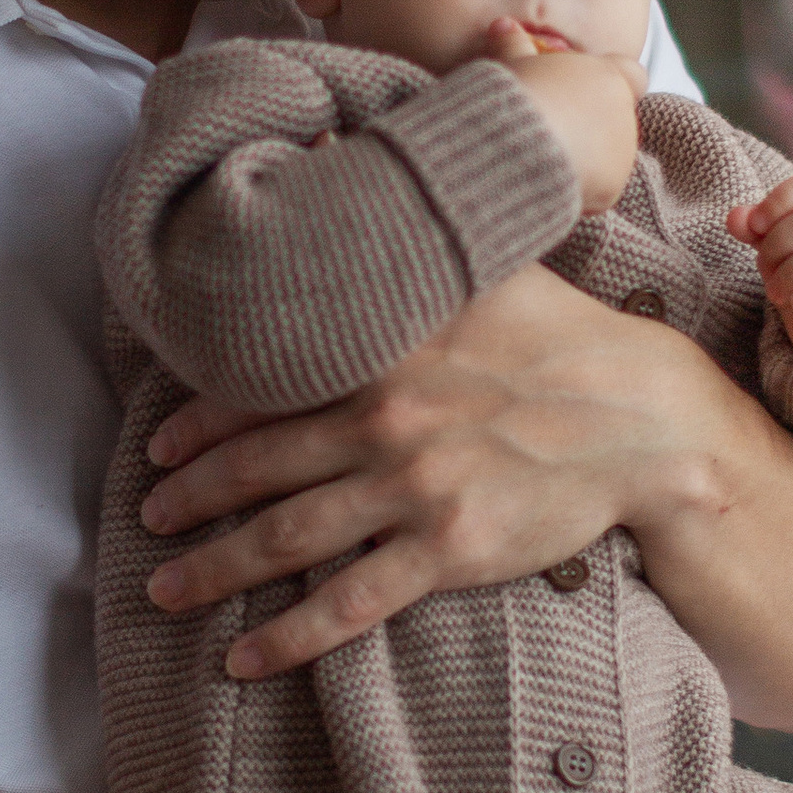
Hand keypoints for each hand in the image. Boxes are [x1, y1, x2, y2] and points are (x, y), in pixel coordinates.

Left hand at [144, 264, 706, 679]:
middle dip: (189, 500)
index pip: (262, 392)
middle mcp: (383, 421)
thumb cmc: (562, 335)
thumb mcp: (477, 264)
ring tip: (166, 591)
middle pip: (256, 470)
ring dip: (214, 570)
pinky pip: (348, 602)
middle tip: (148, 521)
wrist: (644, 416)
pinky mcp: (448, 551)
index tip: (159, 450)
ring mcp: (413, 491)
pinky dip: (288, 635)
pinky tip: (242, 659)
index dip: (199, 426)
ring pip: (286, 538)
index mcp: (380, 353)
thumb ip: (392, 221)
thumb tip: (322, 133)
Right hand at [484, 20, 645, 215]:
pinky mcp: (612, 188)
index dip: (612, 83)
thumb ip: (513, 45)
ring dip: (586, 157)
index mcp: (606, 76)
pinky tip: (547, 182)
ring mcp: (622, 153)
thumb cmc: (516, 96)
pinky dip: (578, 188)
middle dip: (591, 125)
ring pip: (609, 155)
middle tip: (551, 130)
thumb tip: (501, 25)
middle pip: (616, 119)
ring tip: (543, 158)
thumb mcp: (512, 64)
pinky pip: (597, 189)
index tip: (583, 93)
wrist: (516, 145)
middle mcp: (623, 113)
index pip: (632, 75)